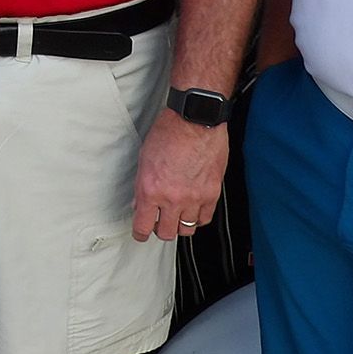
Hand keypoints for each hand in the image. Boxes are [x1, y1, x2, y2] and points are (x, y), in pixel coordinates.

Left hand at [132, 111, 228, 240]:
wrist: (195, 119)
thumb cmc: (168, 132)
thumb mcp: (144, 159)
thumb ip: (142, 186)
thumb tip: (140, 204)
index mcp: (151, 190)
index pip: (143, 227)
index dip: (140, 233)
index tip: (141, 234)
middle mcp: (172, 198)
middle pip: (166, 233)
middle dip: (161, 230)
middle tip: (160, 222)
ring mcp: (194, 197)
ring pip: (187, 228)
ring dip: (180, 223)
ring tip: (178, 213)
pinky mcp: (212, 193)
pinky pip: (205, 218)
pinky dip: (198, 217)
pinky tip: (194, 209)